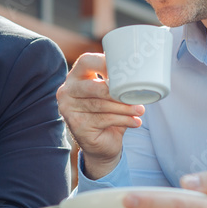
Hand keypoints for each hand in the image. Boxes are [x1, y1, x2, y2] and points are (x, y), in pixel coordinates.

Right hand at [57, 53, 143, 178]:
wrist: (101, 145)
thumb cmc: (107, 114)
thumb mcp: (111, 95)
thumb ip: (116, 82)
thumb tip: (138, 73)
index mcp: (75, 77)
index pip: (86, 62)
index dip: (104, 63)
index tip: (125, 70)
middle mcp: (67, 91)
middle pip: (93, 87)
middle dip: (117, 92)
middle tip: (136, 97)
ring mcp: (69, 109)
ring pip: (100, 105)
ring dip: (124, 108)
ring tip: (139, 110)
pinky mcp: (76, 125)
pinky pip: (103, 119)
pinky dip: (123, 120)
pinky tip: (135, 121)